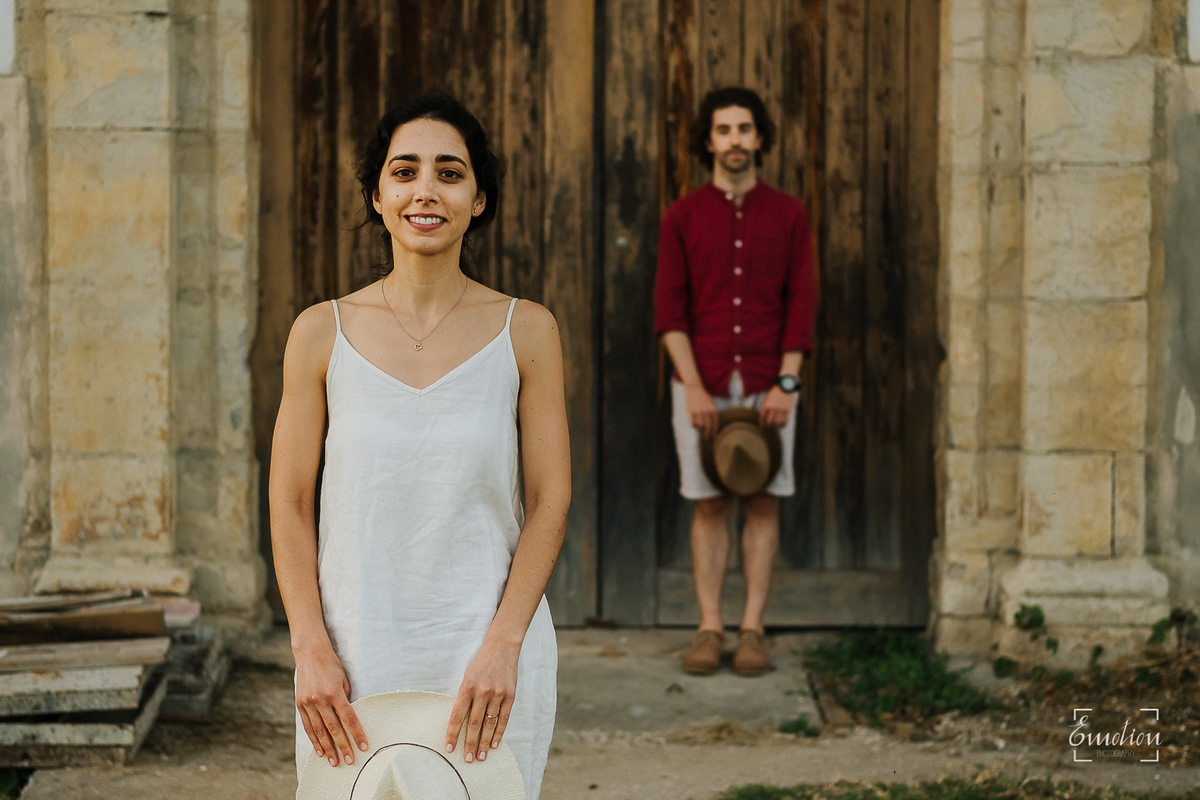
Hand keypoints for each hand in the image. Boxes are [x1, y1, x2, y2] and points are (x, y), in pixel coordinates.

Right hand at [294, 645, 368, 766]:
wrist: (310, 654)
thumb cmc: (332, 666)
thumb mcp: (344, 679)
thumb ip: (346, 699)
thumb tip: (350, 718)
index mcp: (335, 692)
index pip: (349, 718)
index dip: (357, 733)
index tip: (363, 746)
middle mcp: (320, 700)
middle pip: (334, 728)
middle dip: (343, 746)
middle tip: (349, 761)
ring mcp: (308, 703)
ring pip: (319, 731)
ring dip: (328, 748)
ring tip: (334, 762)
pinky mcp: (300, 705)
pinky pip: (308, 727)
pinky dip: (314, 740)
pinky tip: (320, 752)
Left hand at [444, 638, 519, 763]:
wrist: (502, 647)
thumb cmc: (481, 663)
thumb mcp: (467, 677)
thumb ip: (464, 697)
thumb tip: (459, 722)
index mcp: (467, 686)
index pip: (457, 715)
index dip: (453, 733)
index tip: (449, 748)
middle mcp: (482, 691)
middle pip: (474, 723)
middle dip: (470, 744)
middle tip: (467, 760)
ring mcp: (497, 694)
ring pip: (489, 724)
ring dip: (484, 742)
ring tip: (480, 757)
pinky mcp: (510, 695)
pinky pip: (503, 718)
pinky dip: (499, 733)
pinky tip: (494, 744)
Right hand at [685, 383, 718, 438]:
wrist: (694, 388)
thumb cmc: (704, 396)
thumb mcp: (712, 403)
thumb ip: (713, 412)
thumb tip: (714, 424)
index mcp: (713, 409)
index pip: (715, 423)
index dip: (715, 431)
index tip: (713, 437)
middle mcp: (706, 410)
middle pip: (708, 426)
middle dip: (708, 434)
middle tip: (707, 438)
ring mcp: (699, 411)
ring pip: (700, 425)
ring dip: (700, 428)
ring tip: (699, 428)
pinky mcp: (691, 411)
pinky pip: (693, 422)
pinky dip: (694, 425)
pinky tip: (694, 425)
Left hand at [758, 386, 793, 428]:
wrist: (784, 387)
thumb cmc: (774, 394)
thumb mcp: (767, 399)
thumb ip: (765, 408)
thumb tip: (764, 419)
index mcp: (767, 405)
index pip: (762, 417)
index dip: (761, 423)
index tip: (761, 427)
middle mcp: (774, 408)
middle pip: (769, 421)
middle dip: (767, 426)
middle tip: (767, 427)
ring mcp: (781, 409)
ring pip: (777, 422)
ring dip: (775, 425)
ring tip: (774, 425)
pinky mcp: (787, 410)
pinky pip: (784, 421)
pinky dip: (781, 424)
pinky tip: (780, 424)